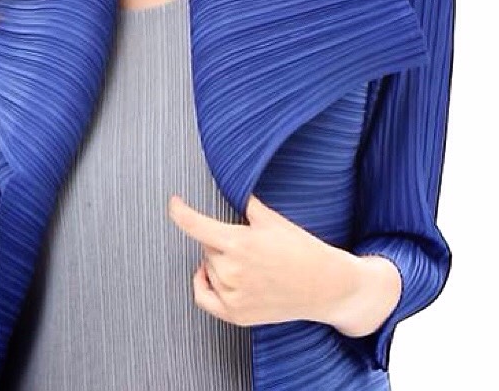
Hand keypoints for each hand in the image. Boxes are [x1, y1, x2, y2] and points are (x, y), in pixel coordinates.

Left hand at [168, 193, 353, 326]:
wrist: (325, 286)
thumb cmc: (300, 249)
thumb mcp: (273, 219)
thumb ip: (246, 204)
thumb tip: (231, 184)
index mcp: (239, 243)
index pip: (195, 225)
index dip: (180, 212)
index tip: (173, 202)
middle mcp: (231, 270)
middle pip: (207, 247)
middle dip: (220, 241)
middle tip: (247, 244)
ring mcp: (232, 295)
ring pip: (207, 268)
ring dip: (218, 262)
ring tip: (248, 263)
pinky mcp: (236, 315)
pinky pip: (203, 296)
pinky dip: (203, 283)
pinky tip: (209, 275)